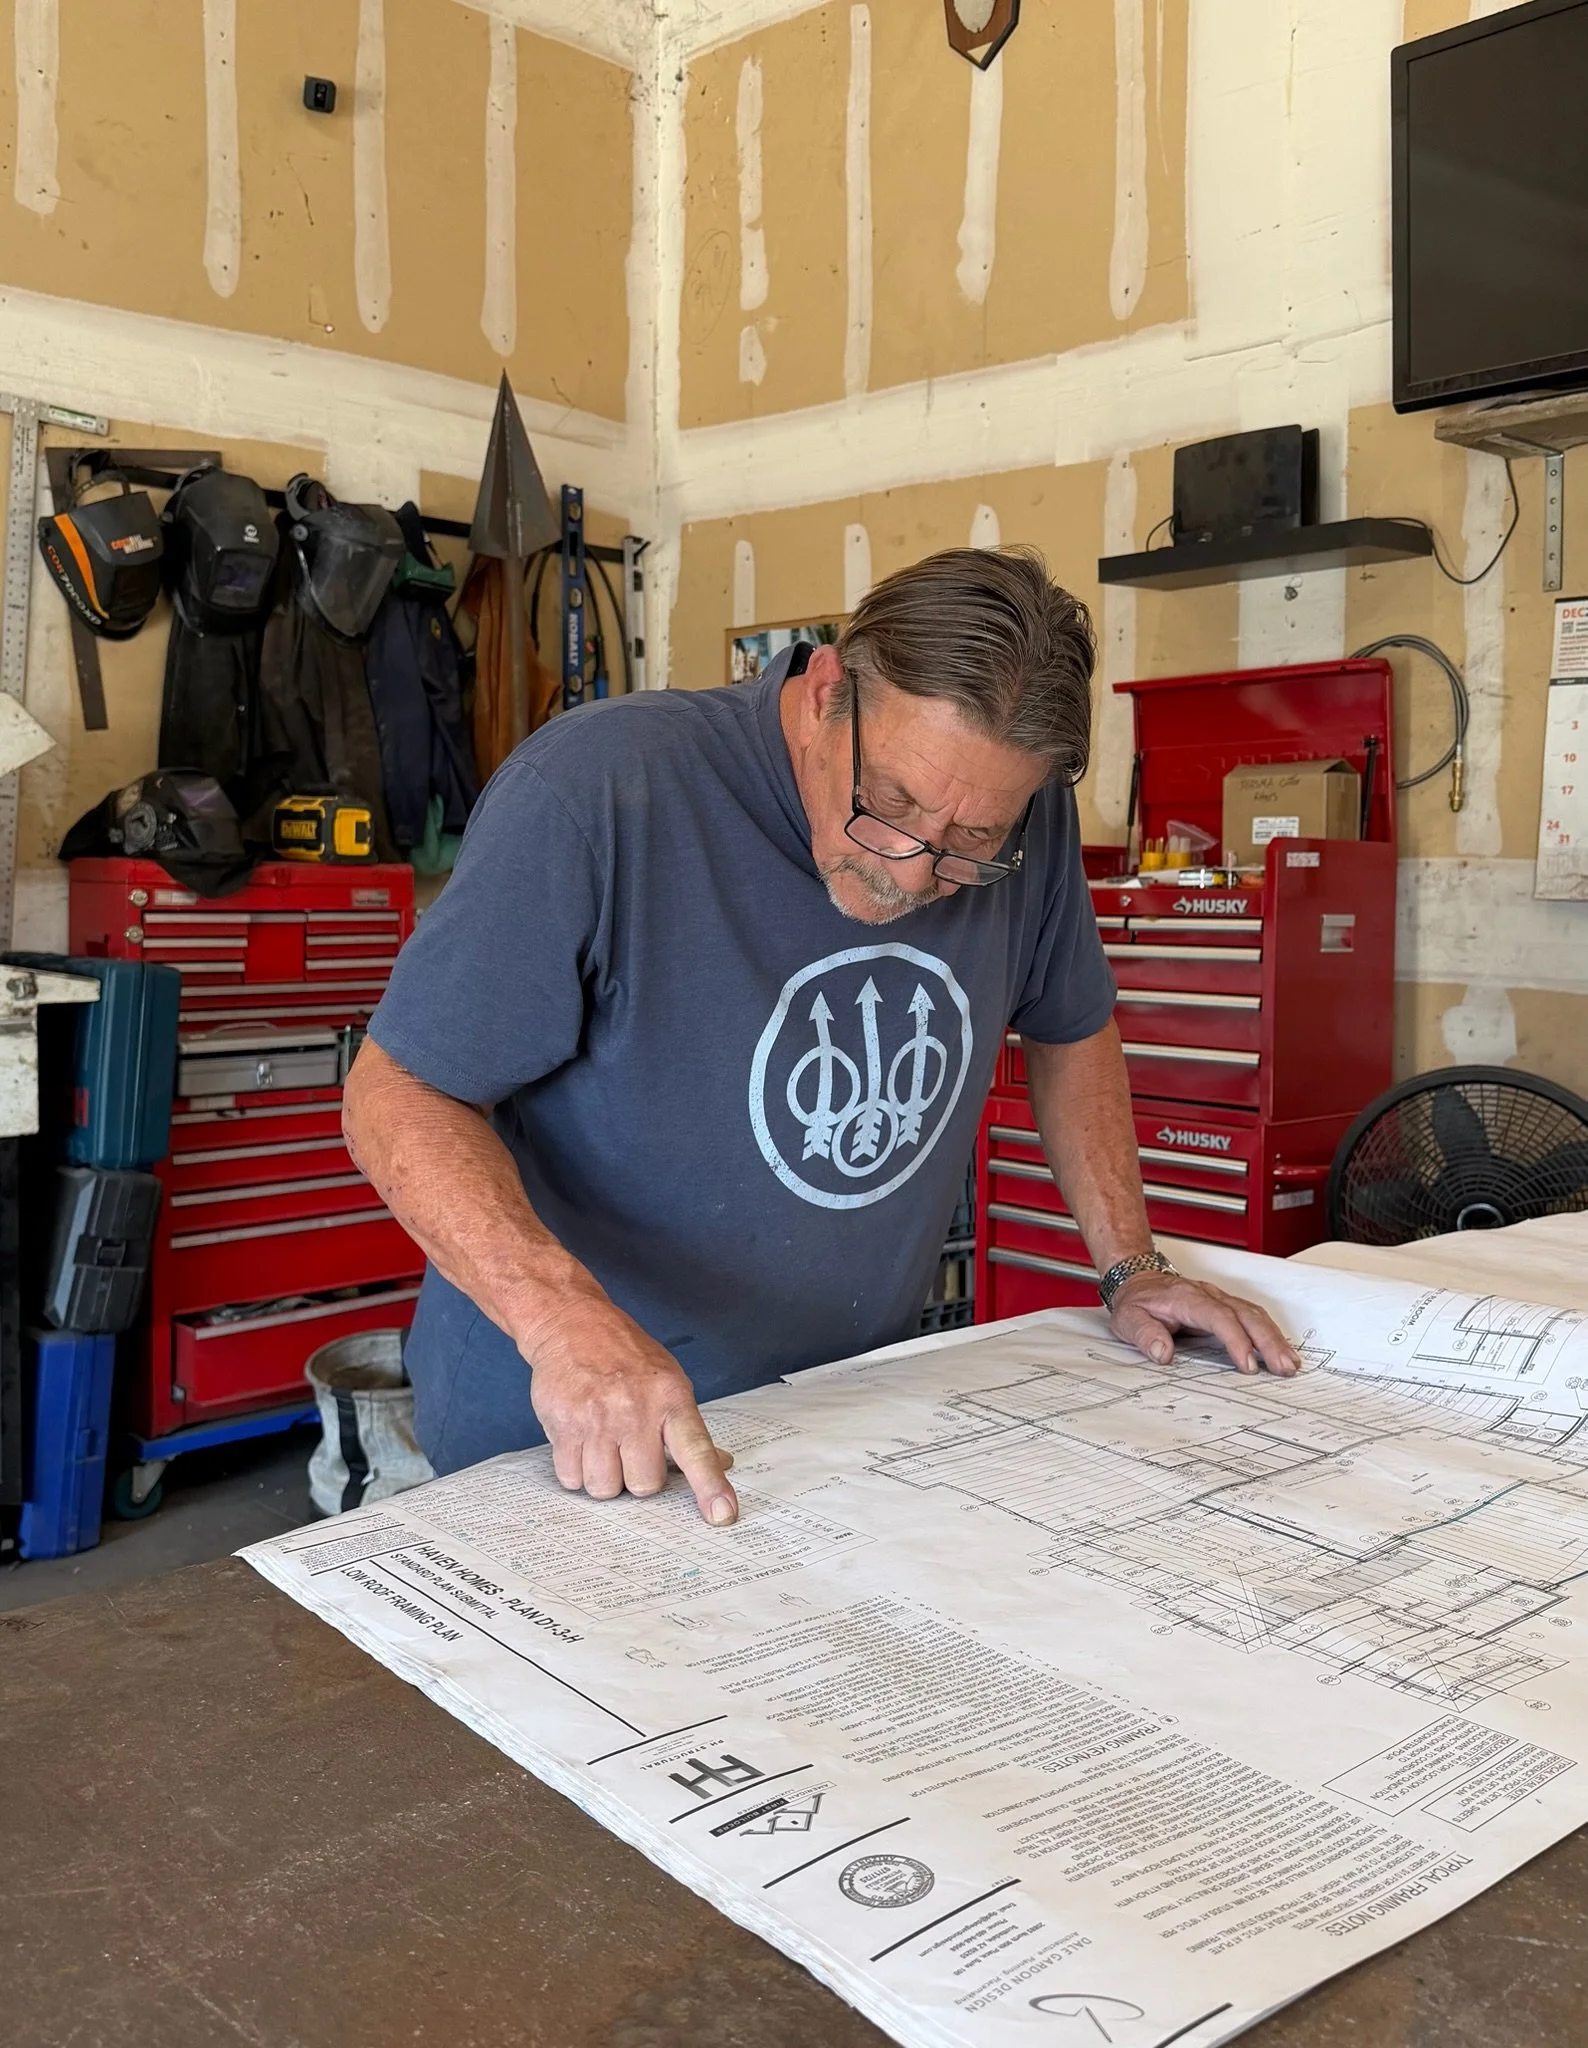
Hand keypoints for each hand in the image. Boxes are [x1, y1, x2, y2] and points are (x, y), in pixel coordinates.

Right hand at [525, 1297, 738, 1525]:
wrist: (572, 1324)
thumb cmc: (625, 1357)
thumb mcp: (668, 1381)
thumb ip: (688, 1426)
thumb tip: (721, 1464)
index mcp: (670, 1399)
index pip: (696, 1450)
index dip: (710, 1486)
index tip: (722, 1515)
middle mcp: (635, 1411)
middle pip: (644, 1485)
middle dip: (637, 1476)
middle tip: (630, 1447)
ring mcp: (597, 1420)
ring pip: (605, 1488)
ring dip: (603, 1476)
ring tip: (602, 1443)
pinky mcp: (563, 1426)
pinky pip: (571, 1478)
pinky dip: (575, 1469)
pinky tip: (580, 1440)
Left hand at [1108, 1271, 1299, 1376]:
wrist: (1138, 1281)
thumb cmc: (1137, 1302)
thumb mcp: (1129, 1320)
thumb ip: (1145, 1335)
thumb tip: (1163, 1353)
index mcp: (1187, 1298)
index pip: (1218, 1317)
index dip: (1236, 1339)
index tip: (1247, 1363)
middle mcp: (1209, 1295)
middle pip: (1246, 1314)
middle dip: (1268, 1341)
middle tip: (1283, 1367)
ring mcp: (1220, 1299)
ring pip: (1254, 1314)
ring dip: (1274, 1339)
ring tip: (1289, 1364)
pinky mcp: (1226, 1306)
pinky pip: (1253, 1317)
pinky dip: (1270, 1333)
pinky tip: (1281, 1350)